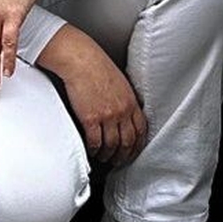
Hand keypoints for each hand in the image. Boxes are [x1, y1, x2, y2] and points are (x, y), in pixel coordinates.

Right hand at [37, 25, 145, 164]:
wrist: (81, 60)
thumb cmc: (97, 67)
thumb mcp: (120, 82)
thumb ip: (125, 99)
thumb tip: (124, 112)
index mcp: (131, 101)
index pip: (141, 130)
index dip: (138, 145)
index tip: (133, 151)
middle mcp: (122, 110)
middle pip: (128, 142)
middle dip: (123, 155)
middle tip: (118, 161)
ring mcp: (108, 115)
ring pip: (112, 146)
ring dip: (108, 155)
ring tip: (103, 157)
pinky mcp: (91, 118)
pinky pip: (95, 142)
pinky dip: (94, 150)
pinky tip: (91, 151)